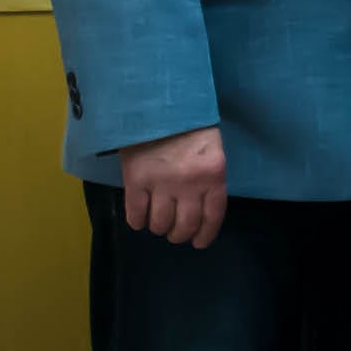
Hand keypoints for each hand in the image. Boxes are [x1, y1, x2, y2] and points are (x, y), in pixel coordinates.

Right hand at [119, 126, 227, 247]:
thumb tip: (202, 211)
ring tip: (158, 221)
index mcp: (214, 174)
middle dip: (179, 234)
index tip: (199, 243)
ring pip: (159, 223)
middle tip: (175, 233)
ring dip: (158, 228)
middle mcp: (190, 183)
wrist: (158, 107)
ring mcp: (161, 182)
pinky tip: (139, 218)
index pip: (213, 215)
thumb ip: (209, 179)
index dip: (205, 234)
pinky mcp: (136, 180)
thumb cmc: (190, 128)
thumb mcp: (211, 151)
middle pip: (184, 225)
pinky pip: (136, 214)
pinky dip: (137, 221)